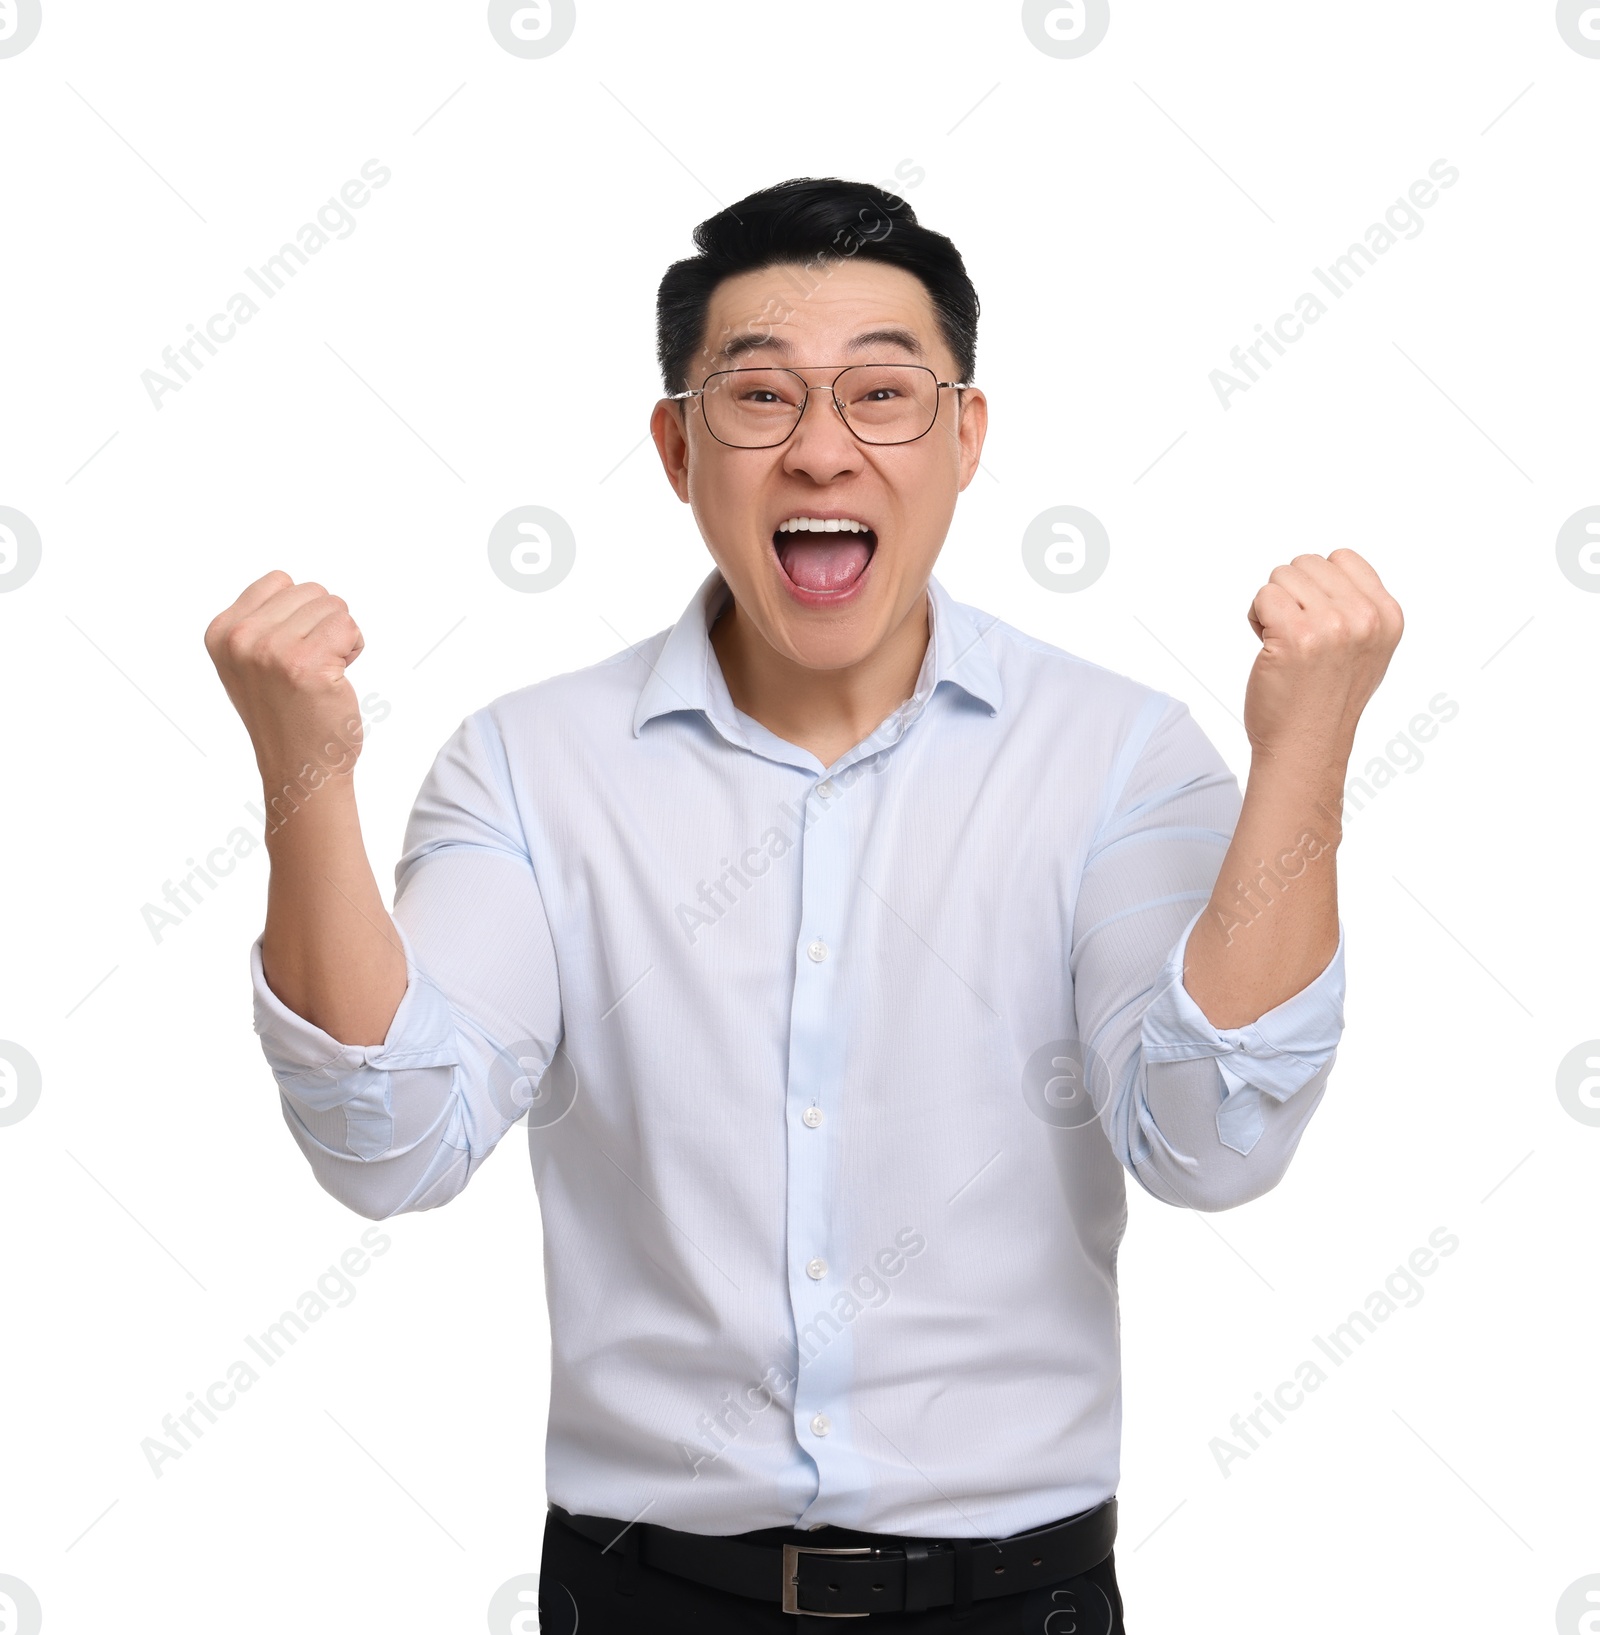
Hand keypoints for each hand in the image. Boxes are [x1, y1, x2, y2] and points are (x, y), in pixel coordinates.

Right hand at [204, 570, 367, 786]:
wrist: (301, 768)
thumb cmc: (287, 714)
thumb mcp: (249, 662)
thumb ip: (258, 621)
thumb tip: (287, 582)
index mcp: (220, 632)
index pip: (281, 581)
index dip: (300, 614)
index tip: (291, 652)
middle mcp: (239, 639)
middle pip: (311, 590)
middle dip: (323, 624)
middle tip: (311, 668)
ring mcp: (270, 651)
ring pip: (334, 605)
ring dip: (340, 638)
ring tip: (322, 674)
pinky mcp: (306, 664)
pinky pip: (349, 626)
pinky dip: (354, 648)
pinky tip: (337, 679)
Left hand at [1242, 549, 1402, 766]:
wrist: (1305, 745)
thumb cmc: (1326, 701)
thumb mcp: (1368, 650)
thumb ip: (1359, 608)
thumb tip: (1332, 566)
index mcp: (1387, 617)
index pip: (1343, 558)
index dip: (1317, 585)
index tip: (1317, 620)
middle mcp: (1364, 619)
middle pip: (1308, 564)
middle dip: (1292, 595)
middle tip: (1297, 636)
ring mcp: (1331, 626)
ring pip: (1281, 576)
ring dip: (1272, 606)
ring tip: (1284, 642)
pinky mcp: (1295, 635)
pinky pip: (1262, 596)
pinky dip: (1255, 618)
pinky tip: (1267, 645)